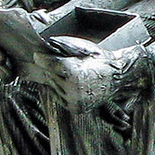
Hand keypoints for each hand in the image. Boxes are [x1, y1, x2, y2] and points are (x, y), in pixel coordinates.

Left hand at [32, 44, 152, 112]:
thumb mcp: (81, 48)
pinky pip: (59, 98)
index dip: (42, 59)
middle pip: (50, 76)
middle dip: (50, 69)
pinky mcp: (76, 108)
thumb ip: (62, 47)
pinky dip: (60, 91)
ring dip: (55, 80)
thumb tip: (45, 46)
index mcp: (73, 72)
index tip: (37, 56)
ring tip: (66, 74)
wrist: (117, 76)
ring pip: (53, 88)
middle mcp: (72, 89)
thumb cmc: (99, 59)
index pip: (49, 65)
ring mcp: (74, 100)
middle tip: (53, 63)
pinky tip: (69, 84)